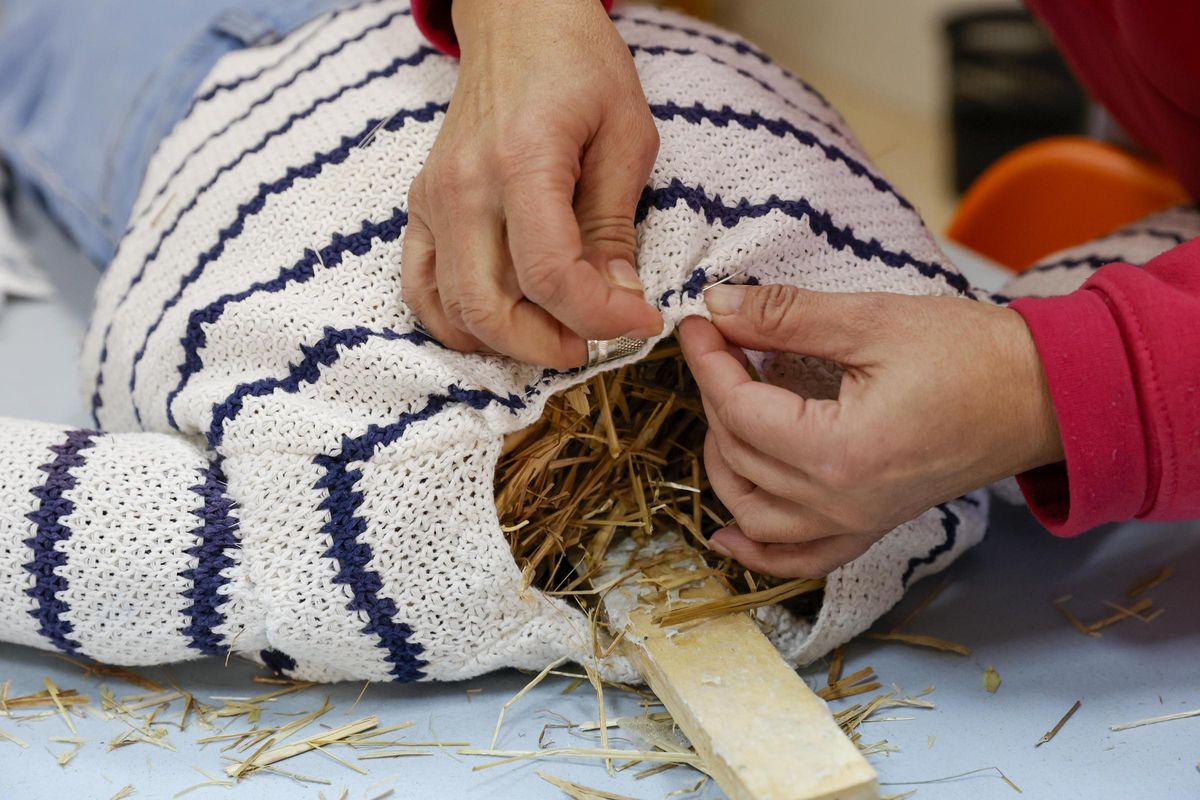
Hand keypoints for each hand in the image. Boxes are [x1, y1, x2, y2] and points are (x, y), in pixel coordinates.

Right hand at [401, 0, 662, 368]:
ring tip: (555, 333)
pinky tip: (503, 323)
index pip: (550, 275)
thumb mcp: (626, 136)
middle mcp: (464, 187)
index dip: (601, 317)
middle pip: (489, 308)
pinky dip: (457, 324)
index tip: (640, 322)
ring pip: (451, 312)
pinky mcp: (422, 207)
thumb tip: (618, 299)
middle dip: (549, 346)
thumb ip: (615, 225)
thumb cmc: (579, 65)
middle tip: (593, 342)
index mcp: (522, 162)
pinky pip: (420, 289)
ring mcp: (433, 200)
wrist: (516, 19)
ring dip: (506, 343)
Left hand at [679, 284, 1062, 577]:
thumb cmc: (971, 355)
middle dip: (715, 396)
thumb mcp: (871, 321)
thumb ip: (784, 317)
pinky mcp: (870, 528)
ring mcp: (854, 524)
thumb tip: (717, 306)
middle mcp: (839, 503)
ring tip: (722, 411)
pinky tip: (727, 532)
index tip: (698, 322)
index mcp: (838, 452)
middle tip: (718, 346)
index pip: (738, 409)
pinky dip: (757, 548)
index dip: (708, 360)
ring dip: (723, 464)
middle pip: (739, 456)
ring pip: (753, 514)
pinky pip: (799, 558)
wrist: (1043, 396)